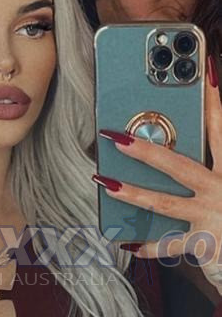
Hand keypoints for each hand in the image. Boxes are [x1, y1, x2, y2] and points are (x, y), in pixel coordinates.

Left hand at [93, 60, 221, 294]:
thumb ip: (212, 165)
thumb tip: (186, 146)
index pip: (220, 128)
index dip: (213, 100)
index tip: (207, 71)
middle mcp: (221, 188)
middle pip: (179, 165)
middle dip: (146, 151)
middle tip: (117, 139)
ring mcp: (211, 215)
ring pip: (165, 202)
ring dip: (133, 193)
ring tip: (106, 184)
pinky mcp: (205, 242)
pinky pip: (169, 244)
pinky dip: (147, 246)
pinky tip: (125, 243)